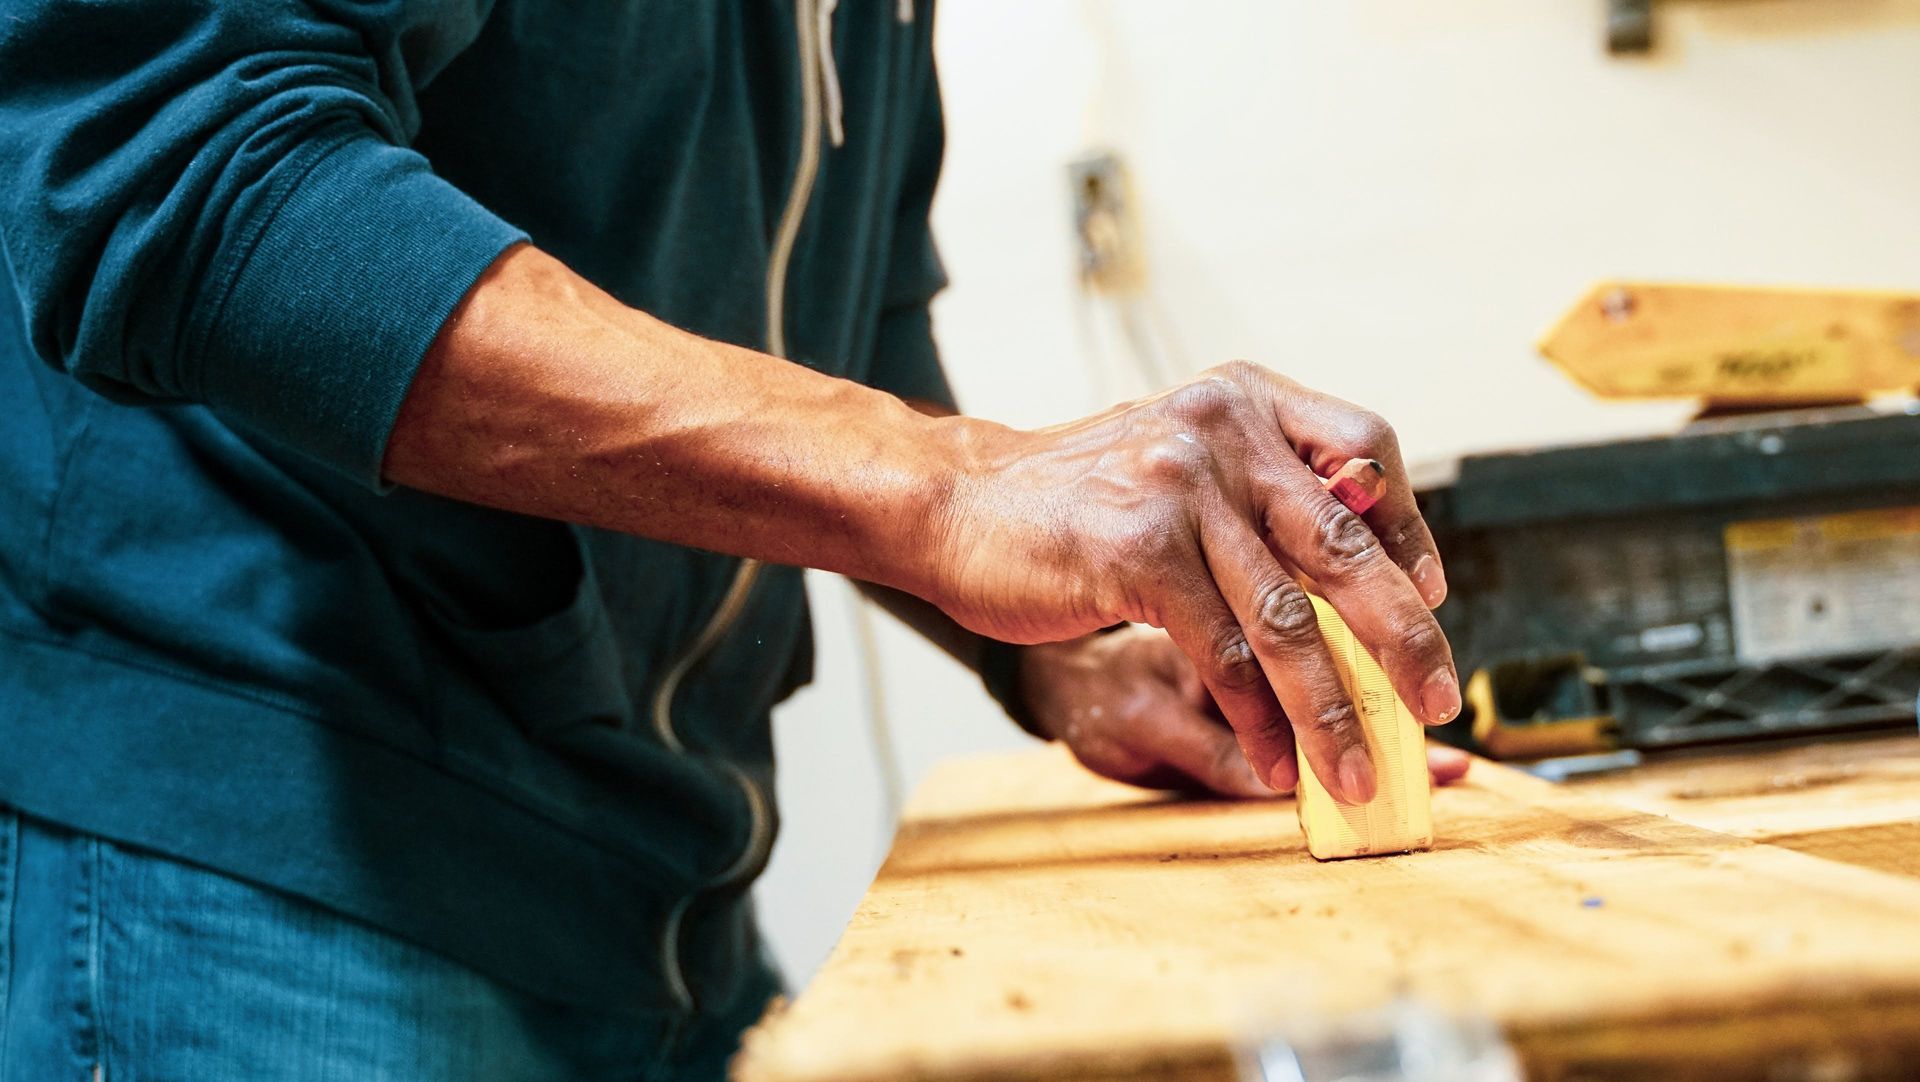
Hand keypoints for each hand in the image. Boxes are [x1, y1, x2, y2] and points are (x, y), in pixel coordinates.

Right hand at [929, 362, 1458, 803]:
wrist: (955, 504)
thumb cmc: (1071, 498)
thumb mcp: (1176, 462)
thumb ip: (1259, 492)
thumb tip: (1367, 571)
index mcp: (1242, 400)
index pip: (1366, 450)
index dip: (1407, 529)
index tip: (1428, 594)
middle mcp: (1221, 432)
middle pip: (1347, 545)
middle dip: (1403, 639)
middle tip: (1439, 699)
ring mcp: (1180, 490)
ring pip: (1288, 619)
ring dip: (1332, 709)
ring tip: (1356, 768)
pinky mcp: (1139, 554)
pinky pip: (1223, 653)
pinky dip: (1260, 719)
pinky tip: (1278, 761)